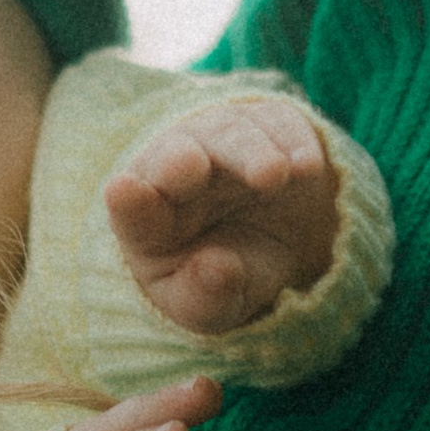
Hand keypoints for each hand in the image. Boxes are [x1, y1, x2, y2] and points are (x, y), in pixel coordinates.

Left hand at [104, 95, 339, 334]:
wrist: (271, 246)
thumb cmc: (219, 277)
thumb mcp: (209, 307)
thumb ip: (205, 295)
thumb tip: (219, 268)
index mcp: (148, 219)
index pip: (131, 209)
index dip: (130, 202)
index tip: (124, 193)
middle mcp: (177, 169)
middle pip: (173, 156)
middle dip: (180, 161)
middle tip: (190, 168)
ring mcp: (222, 142)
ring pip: (227, 133)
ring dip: (248, 151)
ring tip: (273, 176)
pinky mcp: (269, 128)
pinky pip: (276, 123)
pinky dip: (291, 141)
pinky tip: (306, 167)